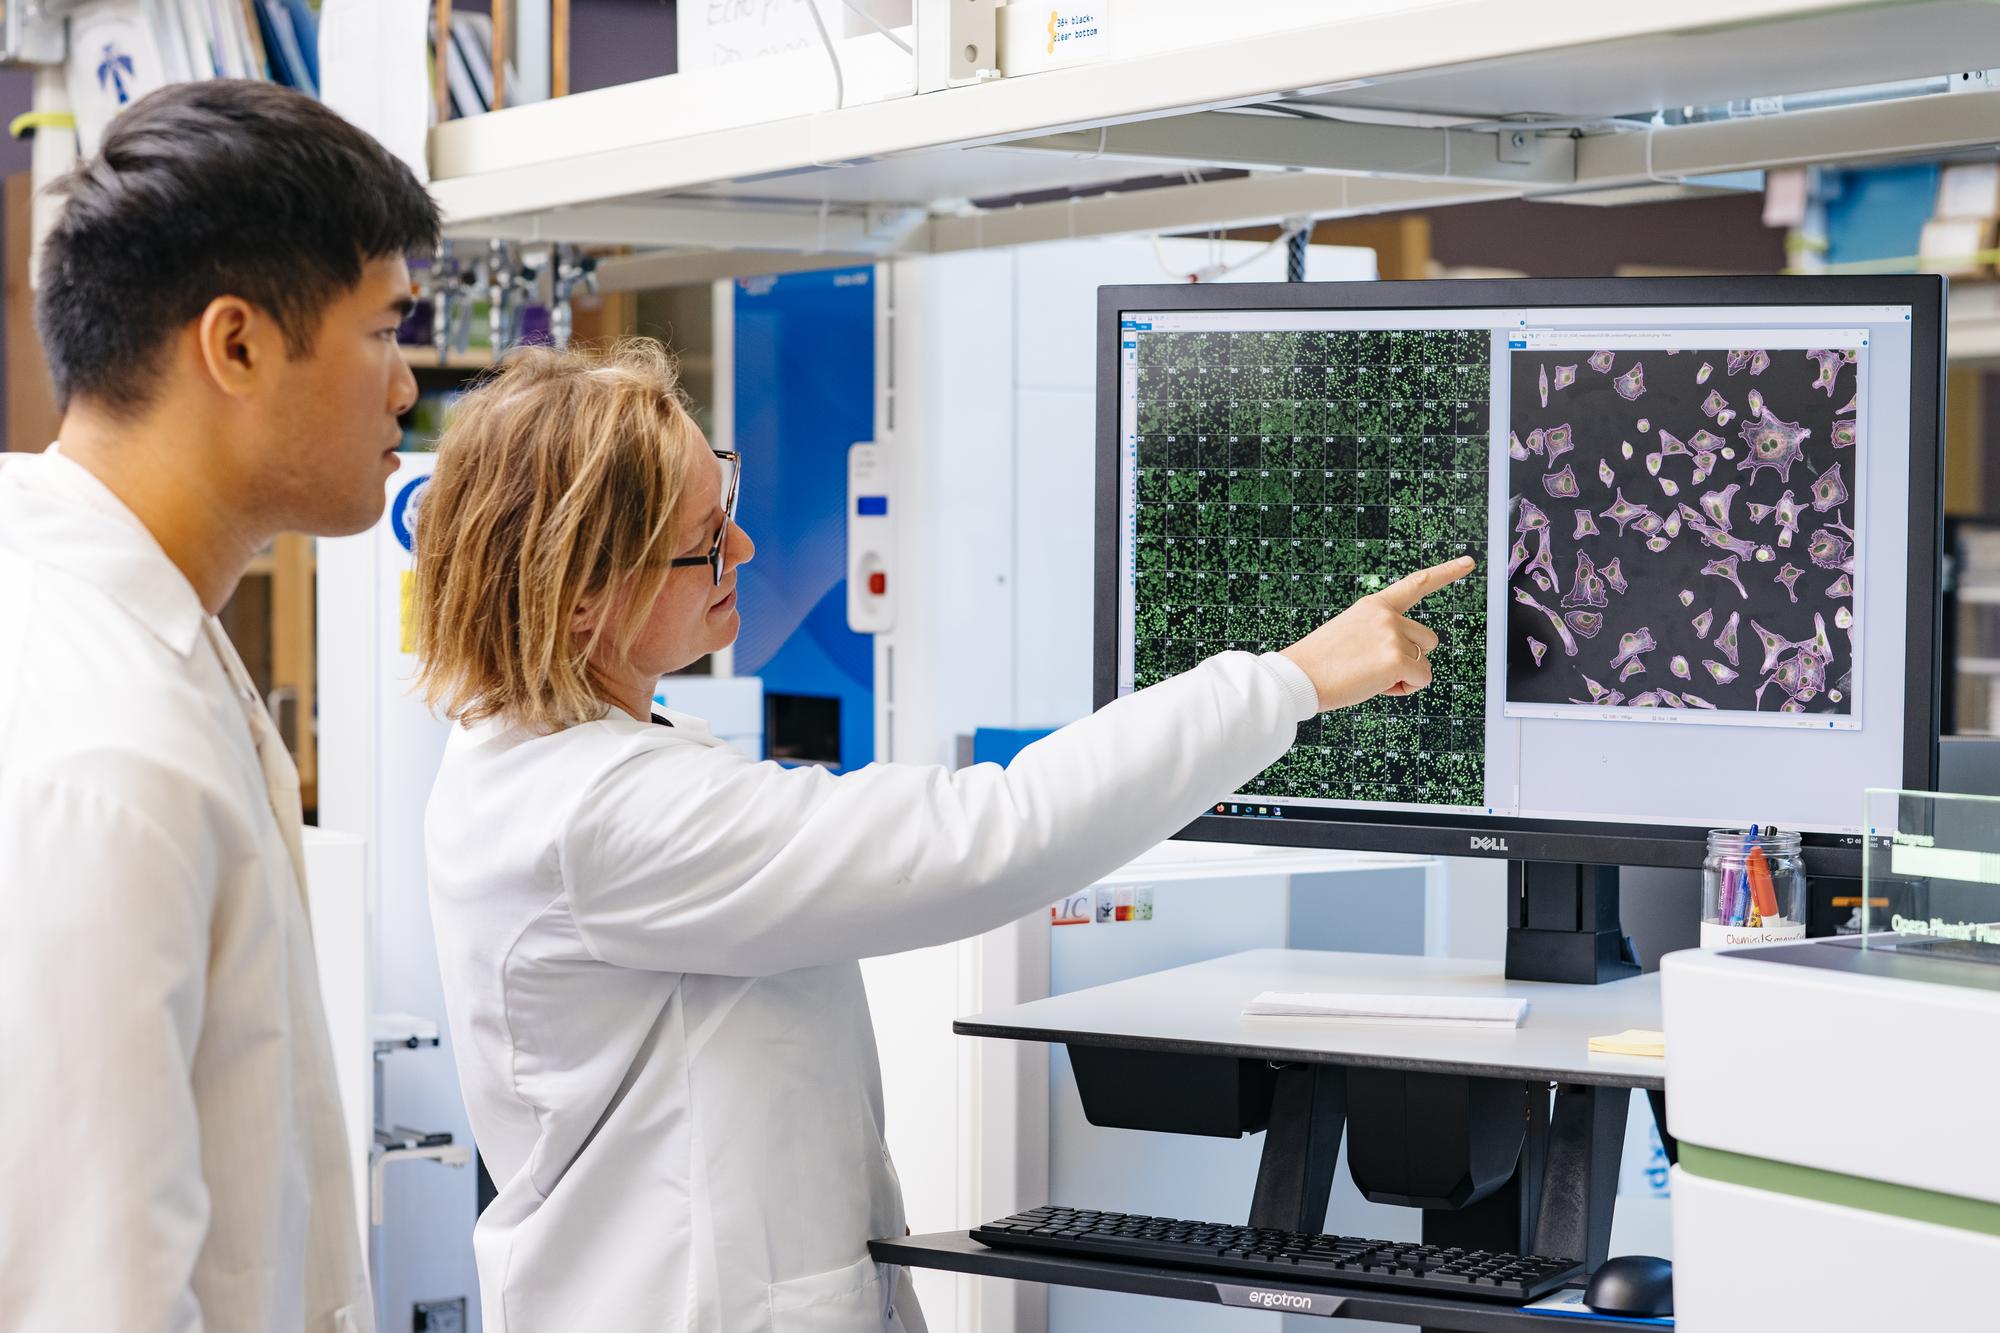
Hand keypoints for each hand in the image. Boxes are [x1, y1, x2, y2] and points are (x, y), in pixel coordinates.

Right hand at [1279, 555, 1474, 712]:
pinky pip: (1421, 679)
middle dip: (1410, 658)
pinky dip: (1404, 689)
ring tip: (1370, 676)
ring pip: (1425, 662)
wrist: (1298, 676)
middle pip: (1428, 640)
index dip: (1446, 573)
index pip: (1416, 584)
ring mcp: (1392, 635)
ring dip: (1405, 675)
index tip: (1469, 563)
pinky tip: (1375, 686)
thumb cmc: (1320, 664)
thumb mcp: (1351, 636)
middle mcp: (1387, 615)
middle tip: (1373, 668)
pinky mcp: (1396, 658)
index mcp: (1374, 605)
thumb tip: (1409, 662)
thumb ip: (1381, 637)